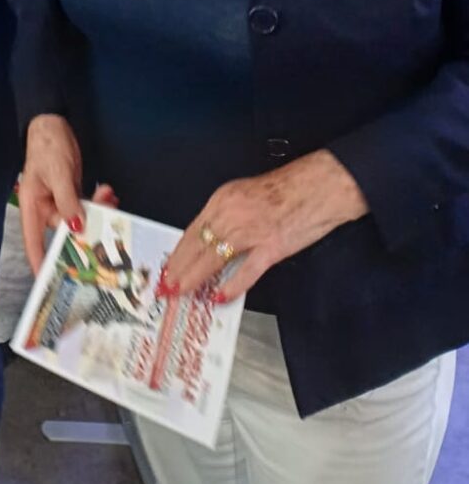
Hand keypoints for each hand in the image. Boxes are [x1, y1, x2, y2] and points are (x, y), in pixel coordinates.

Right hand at [18, 115, 118, 274]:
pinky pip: (87, 206)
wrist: (54, 123)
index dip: (41, 263)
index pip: (34, 242)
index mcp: (32, 206)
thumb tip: (76, 227)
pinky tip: (107, 194)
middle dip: (86, 229)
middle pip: (65, 231)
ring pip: (80, 218)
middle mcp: (45, 208)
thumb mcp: (58, 173)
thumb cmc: (47, 146)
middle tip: (104, 223)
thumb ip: (68, 200)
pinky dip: (98, 203)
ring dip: (97, 211)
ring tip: (108, 197)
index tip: (51, 282)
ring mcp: (60, 201)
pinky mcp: (72, 194)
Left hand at [160, 150, 368, 304]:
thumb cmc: (283, 189)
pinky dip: (232, 286)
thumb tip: (209, 240)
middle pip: (197, 246)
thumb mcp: (243, 194)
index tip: (167, 267)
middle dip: (179, 268)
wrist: (316, 186)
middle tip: (167, 286)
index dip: (178, 252)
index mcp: (223, 200)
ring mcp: (251, 232)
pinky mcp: (272, 247)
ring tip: (183, 292)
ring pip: (214, 258)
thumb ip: (225, 216)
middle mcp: (231, 215)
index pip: (192, 231)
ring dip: (196, 278)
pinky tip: (220, 297)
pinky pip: (247, 271)